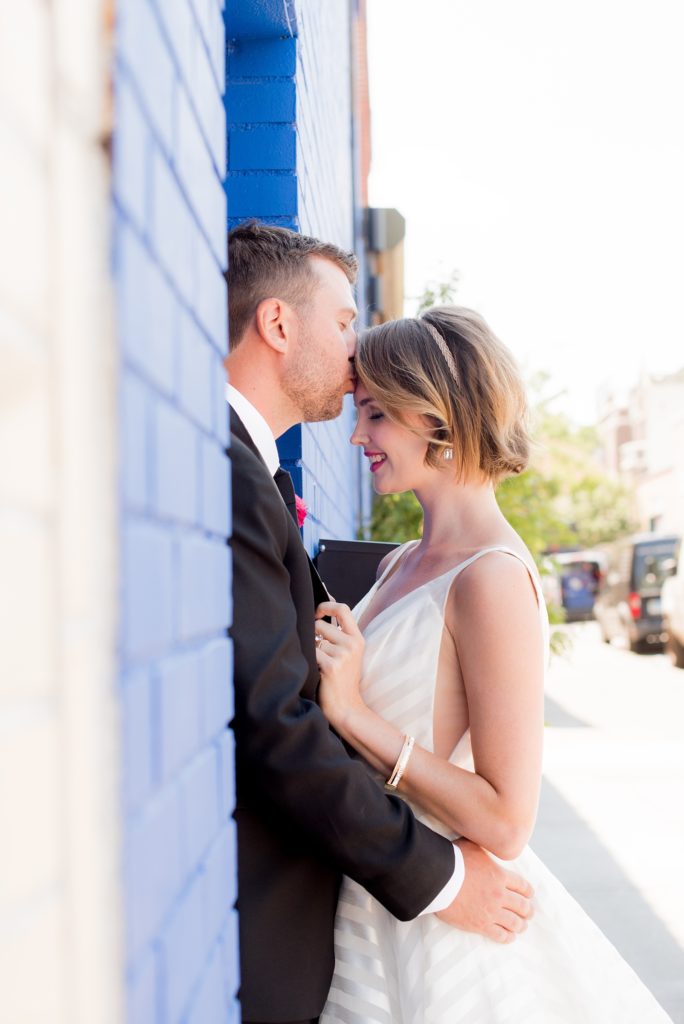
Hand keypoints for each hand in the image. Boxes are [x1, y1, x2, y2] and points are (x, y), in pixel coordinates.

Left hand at [314, 601, 365, 728]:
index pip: (343, 608)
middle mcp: (352, 644)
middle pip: (320, 624)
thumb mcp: (347, 653)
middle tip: (318, 653)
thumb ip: (338, 632)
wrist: (346, 707)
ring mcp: (343, 655)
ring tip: (320, 666)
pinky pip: (311, 653)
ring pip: (313, 640)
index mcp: (357, 639)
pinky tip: (317, 672)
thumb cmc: (341, 680)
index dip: (326, 605)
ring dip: (312, 651)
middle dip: (312, 636)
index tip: (317, 613)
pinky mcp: (331, 666)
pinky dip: (310, 661)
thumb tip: (320, 609)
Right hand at [435, 839, 533, 942]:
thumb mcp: (471, 845)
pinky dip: (508, 937)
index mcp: (500, 875)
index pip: (522, 886)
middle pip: (522, 906)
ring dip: (521, 925)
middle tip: (528, 913)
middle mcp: (499, 895)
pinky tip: (509, 936)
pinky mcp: (480, 925)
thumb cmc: (453, 860)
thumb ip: (483, 846)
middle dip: (528, 910)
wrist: (438, 880)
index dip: (528, 891)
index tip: (529, 895)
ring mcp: (491, 911)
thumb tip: (484, 838)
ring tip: (521, 926)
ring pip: (515, 923)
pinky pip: (500, 935)